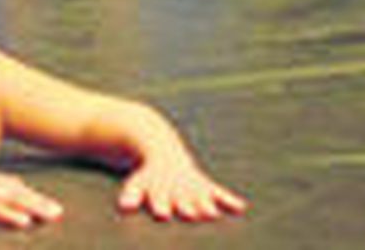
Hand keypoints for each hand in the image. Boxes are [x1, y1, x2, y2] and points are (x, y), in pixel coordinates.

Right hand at [0, 168, 63, 229]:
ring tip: (51, 217)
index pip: (11, 184)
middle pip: (17, 190)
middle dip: (39, 201)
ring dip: (33, 207)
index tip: (45, 203)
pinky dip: (10, 215)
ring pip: (12, 198)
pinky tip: (24, 224)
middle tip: (59, 212)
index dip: (29, 194)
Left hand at [117, 157, 246, 222]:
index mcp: (159, 191)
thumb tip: (123, 207)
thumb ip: (131, 196)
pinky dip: (230, 200)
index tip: (162, 213)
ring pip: (202, 198)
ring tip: (214, 215)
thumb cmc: (149, 177)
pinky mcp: (206, 186)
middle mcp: (178, 190)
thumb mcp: (137, 184)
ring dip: (208, 207)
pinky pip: (220, 193)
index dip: (160, 206)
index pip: (159, 200)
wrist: (163, 150)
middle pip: (183, 201)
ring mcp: (193, 187)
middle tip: (192, 215)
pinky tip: (241, 208)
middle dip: (188, 208)